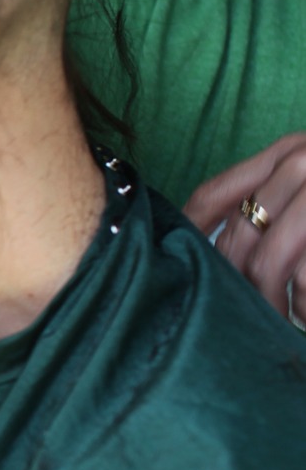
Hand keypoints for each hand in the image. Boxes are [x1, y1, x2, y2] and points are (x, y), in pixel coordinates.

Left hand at [185, 133, 305, 323]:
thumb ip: (269, 196)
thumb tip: (201, 237)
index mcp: (291, 151)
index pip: (214, 195)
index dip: (189, 235)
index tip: (177, 269)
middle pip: (239, 238)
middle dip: (238, 285)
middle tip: (250, 312)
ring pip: (271, 265)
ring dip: (274, 302)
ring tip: (291, 318)